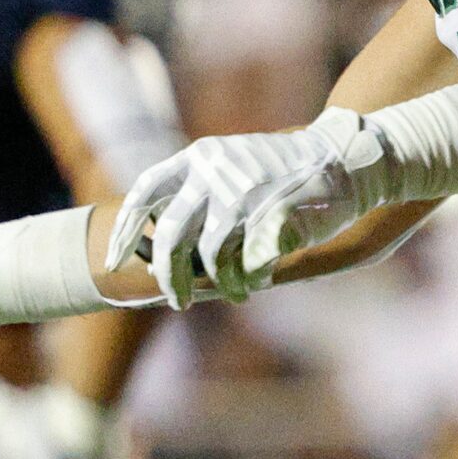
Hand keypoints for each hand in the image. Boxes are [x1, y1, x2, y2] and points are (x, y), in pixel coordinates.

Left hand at [105, 110, 379, 306]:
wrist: (343, 159)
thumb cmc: (284, 172)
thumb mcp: (232, 165)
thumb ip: (198, 193)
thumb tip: (159, 243)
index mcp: (198, 157)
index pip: (144, 193)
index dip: (126, 231)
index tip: (114, 261)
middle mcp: (214, 173)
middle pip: (171, 237)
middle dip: (169, 278)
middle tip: (177, 301)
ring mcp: (243, 195)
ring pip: (211, 258)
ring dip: (220, 285)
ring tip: (236, 293)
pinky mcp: (271, 217)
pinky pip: (248, 265)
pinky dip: (250, 281)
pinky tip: (257, 282)